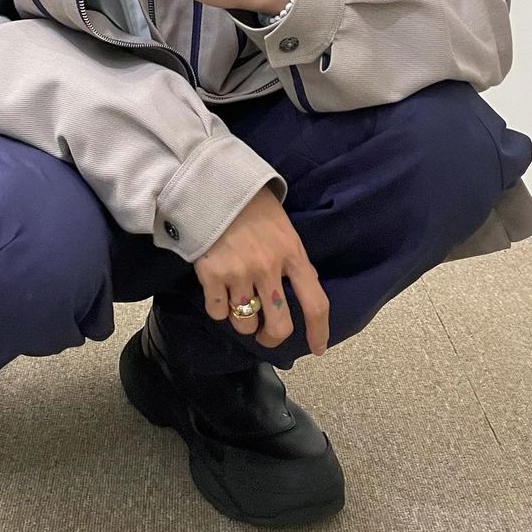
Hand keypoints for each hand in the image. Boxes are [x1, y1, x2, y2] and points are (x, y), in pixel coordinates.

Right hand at [195, 186, 328, 353]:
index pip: (316, 303)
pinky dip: (218, 309)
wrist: (213, 183)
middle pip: (279, 326)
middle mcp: (268, 268)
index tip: (318, 348)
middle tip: (265, 333)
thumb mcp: (285, 229)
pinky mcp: (211, 275)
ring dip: (242, 322)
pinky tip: (218, 293)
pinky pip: (217, 312)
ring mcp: (239, 273)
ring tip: (238, 305)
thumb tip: (304, 287)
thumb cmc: (253, 204)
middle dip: (272, 338)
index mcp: (293, 254)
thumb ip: (294, 260)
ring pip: (245, 324)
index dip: (319, 331)